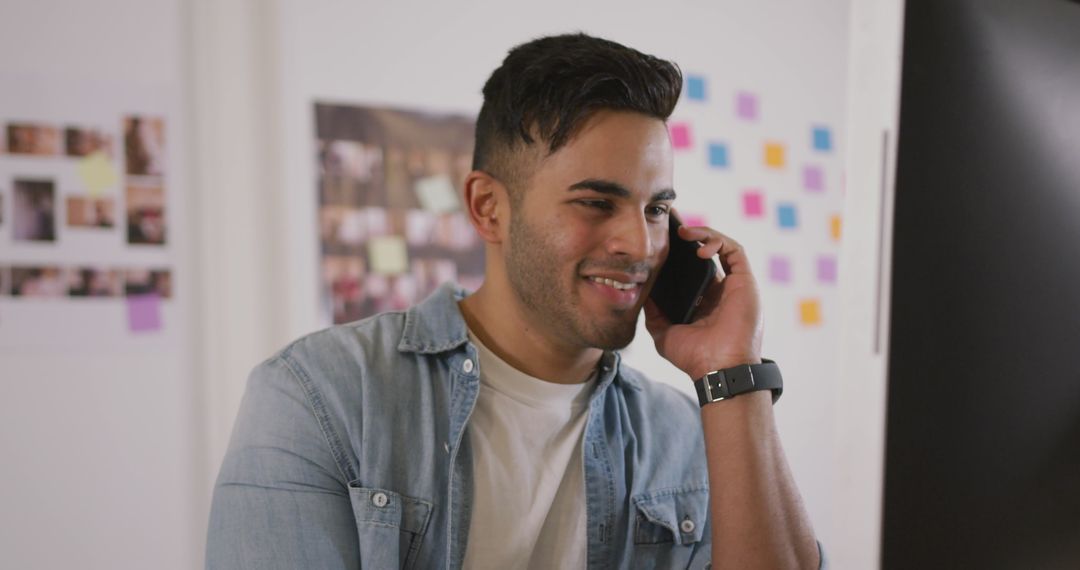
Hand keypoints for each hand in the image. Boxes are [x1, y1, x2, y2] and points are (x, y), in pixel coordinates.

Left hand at [644, 222, 763, 379]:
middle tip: (670, 223)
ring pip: (722, 245)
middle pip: (706, 252)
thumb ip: (654, 310)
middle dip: (690, 235)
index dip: (679, 251)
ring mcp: (734, 285)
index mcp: (704, 301)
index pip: (692, 267)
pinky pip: (734, 250)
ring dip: (703, 234)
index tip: (662, 238)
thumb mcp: (663, 331)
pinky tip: (699, 248)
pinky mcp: (745, 281)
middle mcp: (720, 290)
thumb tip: (641, 289)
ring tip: (683, 232)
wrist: (718, 369)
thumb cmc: (694, 357)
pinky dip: (717, 241)